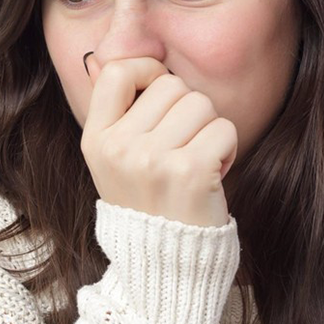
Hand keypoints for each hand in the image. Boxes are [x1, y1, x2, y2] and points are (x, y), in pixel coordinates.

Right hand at [81, 54, 236, 226]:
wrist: (166, 265)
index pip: (117, 71)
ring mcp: (153, 161)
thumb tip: (98, 58)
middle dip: (187, 110)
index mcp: (96, 140)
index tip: (160, 96)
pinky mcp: (190, 173)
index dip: (147, 72)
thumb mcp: (112, 161)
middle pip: (172, 86)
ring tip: (196, 162)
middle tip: (182, 146)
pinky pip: (224, 128)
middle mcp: (120, 149)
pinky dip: (227, 149)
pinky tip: (212, 174)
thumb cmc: (147, 203)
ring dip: (209, 130)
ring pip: (201, 104)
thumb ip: (112, 112)